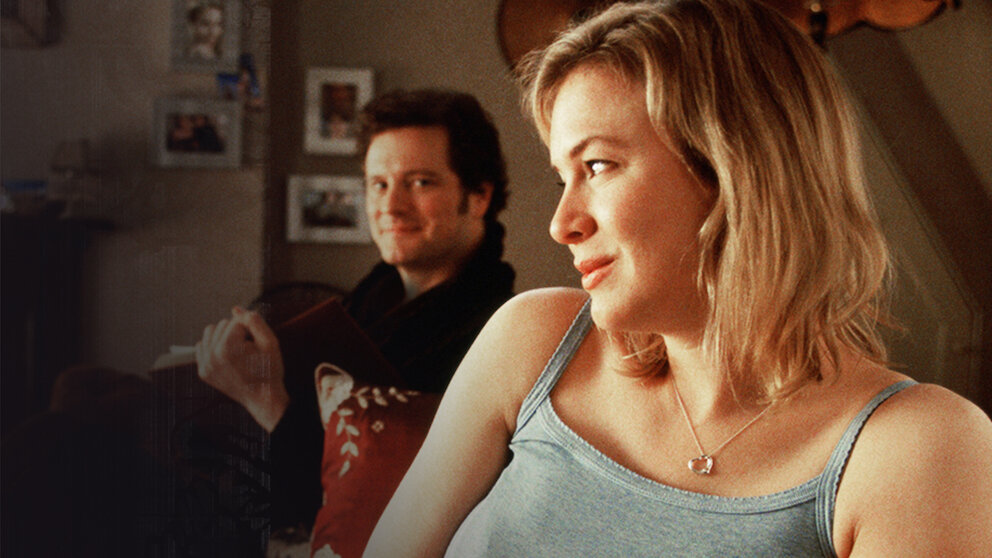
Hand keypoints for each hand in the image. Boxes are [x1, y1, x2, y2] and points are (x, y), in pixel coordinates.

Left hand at [195, 307, 288, 431]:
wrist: (263, 398)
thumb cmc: (269, 371)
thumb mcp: (270, 343)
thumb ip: (255, 321)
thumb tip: (235, 309)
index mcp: (228, 348)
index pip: (237, 320)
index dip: (251, 329)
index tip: (256, 344)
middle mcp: (212, 356)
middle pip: (222, 324)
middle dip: (236, 332)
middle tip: (248, 349)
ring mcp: (205, 365)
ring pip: (210, 332)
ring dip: (223, 336)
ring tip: (237, 350)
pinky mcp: (203, 371)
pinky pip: (202, 346)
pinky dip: (214, 347)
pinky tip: (227, 356)